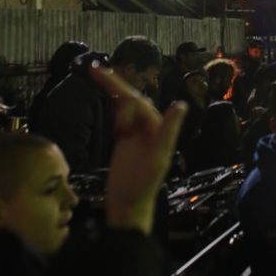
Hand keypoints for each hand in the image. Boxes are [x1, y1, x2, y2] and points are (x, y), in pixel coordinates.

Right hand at [90, 64, 187, 234]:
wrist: (128, 206)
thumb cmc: (143, 185)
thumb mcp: (158, 157)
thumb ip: (169, 130)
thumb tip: (181, 104)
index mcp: (158, 127)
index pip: (138, 103)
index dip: (120, 93)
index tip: (101, 77)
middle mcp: (149, 127)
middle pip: (131, 100)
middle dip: (114, 84)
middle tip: (94, 69)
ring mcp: (137, 133)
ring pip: (125, 105)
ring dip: (113, 90)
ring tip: (96, 74)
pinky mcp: (127, 140)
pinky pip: (120, 116)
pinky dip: (113, 104)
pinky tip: (106, 96)